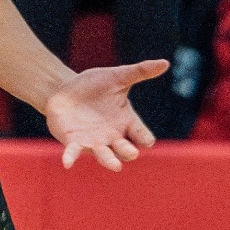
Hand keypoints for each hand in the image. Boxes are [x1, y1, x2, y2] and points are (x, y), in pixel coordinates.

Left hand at [43, 61, 164, 170]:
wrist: (64, 89)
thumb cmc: (94, 85)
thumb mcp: (117, 77)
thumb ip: (140, 72)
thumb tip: (165, 62)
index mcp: (126, 121)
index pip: (140, 133)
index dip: (144, 138)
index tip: (147, 141)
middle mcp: (112, 136)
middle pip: (124, 149)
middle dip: (128, 152)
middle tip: (131, 153)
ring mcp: (94, 141)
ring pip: (104, 155)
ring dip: (108, 160)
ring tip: (116, 166)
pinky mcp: (74, 142)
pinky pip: (73, 152)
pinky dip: (71, 157)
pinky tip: (67, 163)